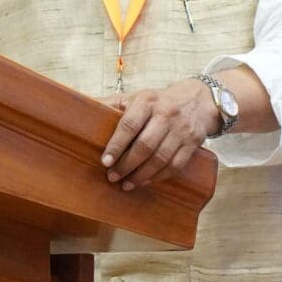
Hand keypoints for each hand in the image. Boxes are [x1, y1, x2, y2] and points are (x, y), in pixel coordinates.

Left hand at [101, 78, 217, 189]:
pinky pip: (175, 165)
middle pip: (145, 145)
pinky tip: (145, 182)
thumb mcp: (136, 97)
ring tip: (126, 184)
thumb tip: (83, 108)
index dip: (116, 145)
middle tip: (112, 176)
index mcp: (147, 101)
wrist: (198, 101)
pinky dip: (158, 177)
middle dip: (127, 164)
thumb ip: (111, 104)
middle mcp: (166, 114)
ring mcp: (181, 130)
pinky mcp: (193, 144)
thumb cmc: (158, 101)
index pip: (129, 125)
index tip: (105, 161)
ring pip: (160, 158)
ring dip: (141, 175)